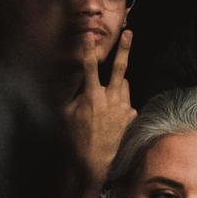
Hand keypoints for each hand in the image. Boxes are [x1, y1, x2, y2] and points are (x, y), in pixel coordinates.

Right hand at [65, 30, 136, 197]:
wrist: (93, 163)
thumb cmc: (75, 139)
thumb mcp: (65, 115)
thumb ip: (71, 94)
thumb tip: (74, 80)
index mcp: (92, 97)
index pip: (90, 67)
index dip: (88, 50)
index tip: (88, 37)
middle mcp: (111, 99)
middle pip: (120, 68)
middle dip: (124, 49)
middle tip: (129, 33)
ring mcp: (124, 108)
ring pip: (125, 85)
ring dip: (117, 84)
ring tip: (106, 96)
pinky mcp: (131, 117)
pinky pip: (127, 103)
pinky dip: (120, 104)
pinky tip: (111, 117)